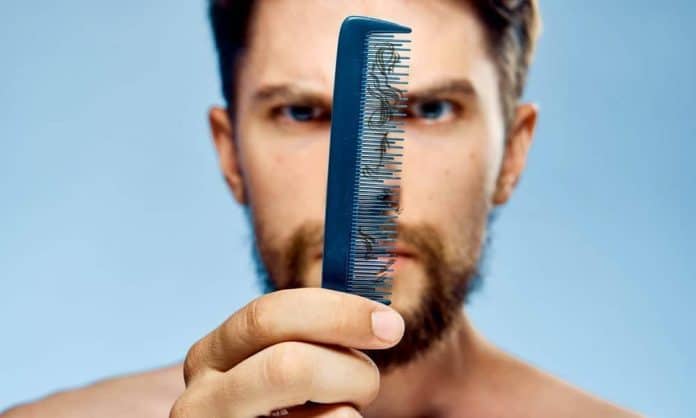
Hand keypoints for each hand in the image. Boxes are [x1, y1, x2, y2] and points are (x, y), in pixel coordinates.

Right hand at [169, 288, 404, 417]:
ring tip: (336, 413)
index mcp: (210, 355)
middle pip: (289, 365)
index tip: (390, 324)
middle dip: (350, 368)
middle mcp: (202, 399)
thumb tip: (381, 319)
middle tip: (370, 382)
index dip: (338, 313)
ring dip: (351, 410)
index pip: (268, 314)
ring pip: (328, 417)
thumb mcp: (268, 362)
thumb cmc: (269, 404)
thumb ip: (304, 336)